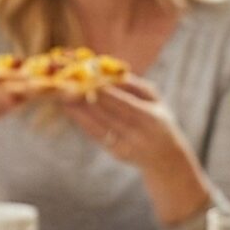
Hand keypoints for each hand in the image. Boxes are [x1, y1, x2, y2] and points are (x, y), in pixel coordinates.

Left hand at [67, 78, 196, 173]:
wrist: (165, 157)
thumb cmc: (157, 118)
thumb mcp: (154, 99)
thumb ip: (132, 85)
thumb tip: (107, 73)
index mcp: (150, 118)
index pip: (123, 103)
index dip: (104, 91)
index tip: (87, 77)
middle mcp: (138, 135)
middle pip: (107, 114)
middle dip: (86, 97)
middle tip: (67, 82)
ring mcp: (126, 146)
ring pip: (98, 125)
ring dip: (79, 109)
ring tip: (64, 93)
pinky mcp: (116, 153)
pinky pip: (96, 134)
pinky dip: (82, 120)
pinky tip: (71, 108)